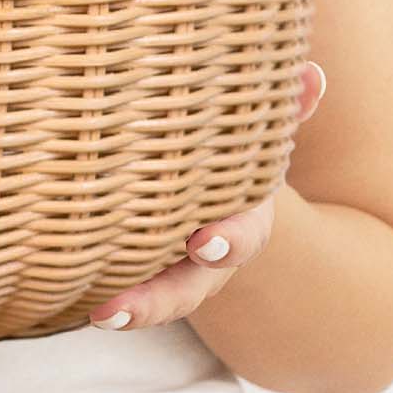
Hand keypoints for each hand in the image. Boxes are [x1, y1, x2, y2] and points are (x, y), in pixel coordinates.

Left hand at [83, 61, 328, 331]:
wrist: (206, 170)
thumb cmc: (227, 147)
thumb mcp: (252, 128)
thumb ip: (281, 107)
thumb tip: (312, 78)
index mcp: (240, 215)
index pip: (243, 235)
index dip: (228, 241)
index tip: (202, 243)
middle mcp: (208, 249)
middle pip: (192, 285)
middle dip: (163, 298)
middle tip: (125, 307)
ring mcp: (173, 265)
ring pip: (159, 297)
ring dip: (133, 309)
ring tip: (102, 315)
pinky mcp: (137, 266)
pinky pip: (125, 289)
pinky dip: (108, 297)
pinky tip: (80, 305)